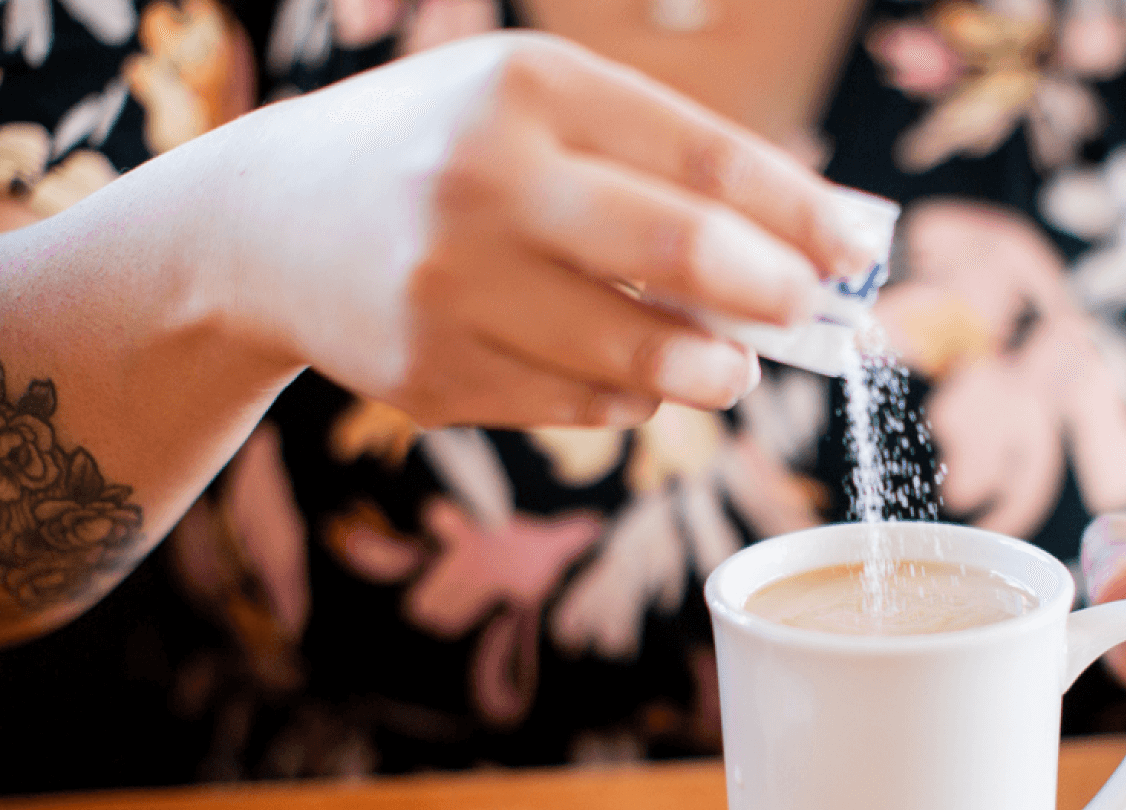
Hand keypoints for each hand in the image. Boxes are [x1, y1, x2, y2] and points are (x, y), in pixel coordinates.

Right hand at [175, 32, 878, 427]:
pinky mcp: (430, 376)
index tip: (859, 251)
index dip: (801, 213)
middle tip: (809, 314)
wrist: (266, 225)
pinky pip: (580, 405)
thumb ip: (664, 161)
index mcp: (525, 88)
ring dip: (711, 369)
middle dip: (773, 293)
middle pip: (679, 250)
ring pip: (637, 354)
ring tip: (729, 363)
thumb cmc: (443, 154)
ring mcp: (448, 287)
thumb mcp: (536, 108)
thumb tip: (817, 243)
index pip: (703, 157)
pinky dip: (627, 395)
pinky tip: (623, 369)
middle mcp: (481, 181)